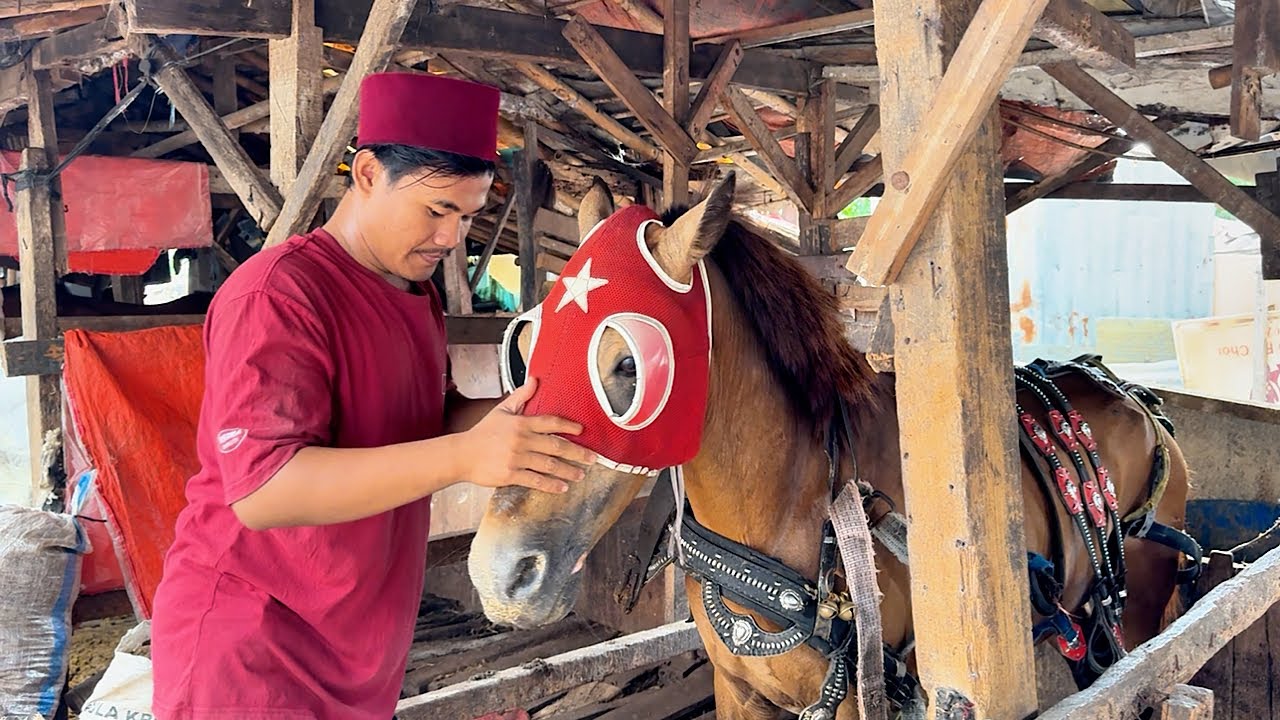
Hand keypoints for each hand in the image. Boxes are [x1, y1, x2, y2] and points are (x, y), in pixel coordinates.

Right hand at [460, 377, 596, 492]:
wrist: (461, 455)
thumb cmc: (482, 433)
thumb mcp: (501, 410)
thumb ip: (521, 396)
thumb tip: (535, 379)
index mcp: (521, 423)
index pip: (550, 422)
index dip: (568, 426)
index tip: (582, 431)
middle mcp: (521, 440)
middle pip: (556, 446)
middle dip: (577, 453)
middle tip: (593, 458)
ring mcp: (516, 458)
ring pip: (549, 465)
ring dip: (568, 470)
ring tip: (581, 474)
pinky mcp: (510, 474)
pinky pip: (535, 480)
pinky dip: (551, 485)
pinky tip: (562, 487)